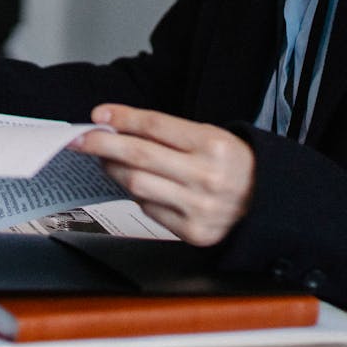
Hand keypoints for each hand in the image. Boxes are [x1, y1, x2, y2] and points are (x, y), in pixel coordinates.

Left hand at [74, 105, 254, 246]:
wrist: (265, 201)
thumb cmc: (232, 163)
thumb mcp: (210, 136)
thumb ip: (167, 133)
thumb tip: (117, 127)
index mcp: (213, 145)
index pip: (157, 127)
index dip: (124, 118)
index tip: (99, 114)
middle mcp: (206, 176)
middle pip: (140, 156)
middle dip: (104, 144)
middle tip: (81, 137)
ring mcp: (198, 207)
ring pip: (137, 185)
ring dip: (113, 169)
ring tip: (105, 158)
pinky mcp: (191, 232)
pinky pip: (148, 209)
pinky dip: (136, 193)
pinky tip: (134, 182)